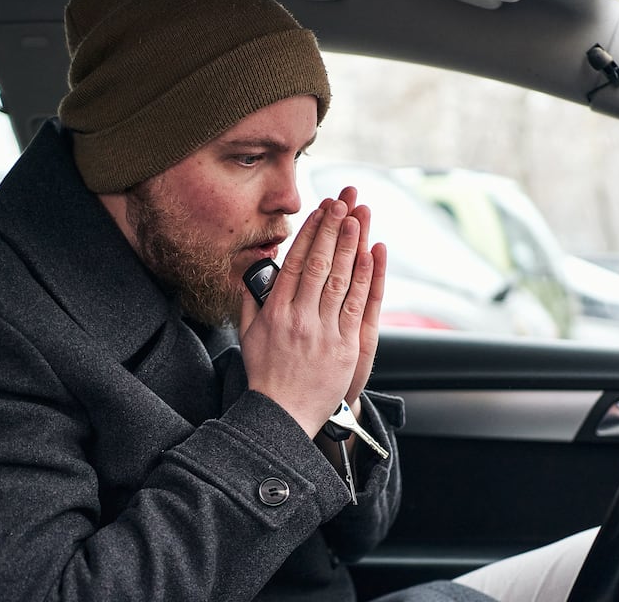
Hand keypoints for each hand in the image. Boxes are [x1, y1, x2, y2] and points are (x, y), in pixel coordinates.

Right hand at [239, 196, 379, 436]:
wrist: (282, 417)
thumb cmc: (265, 376)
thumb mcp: (248, 335)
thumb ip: (250, 301)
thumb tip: (252, 272)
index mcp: (275, 313)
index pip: (294, 263)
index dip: (308, 234)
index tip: (318, 211)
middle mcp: (299, 319)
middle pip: (319, 264)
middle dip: (331, 229)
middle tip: (341, 201)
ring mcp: (324, 333)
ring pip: (340, 280)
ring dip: (350, 245)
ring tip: (357, 218)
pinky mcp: (345, 348)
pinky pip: (358, 306)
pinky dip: (365, 278)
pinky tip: (371, 255)